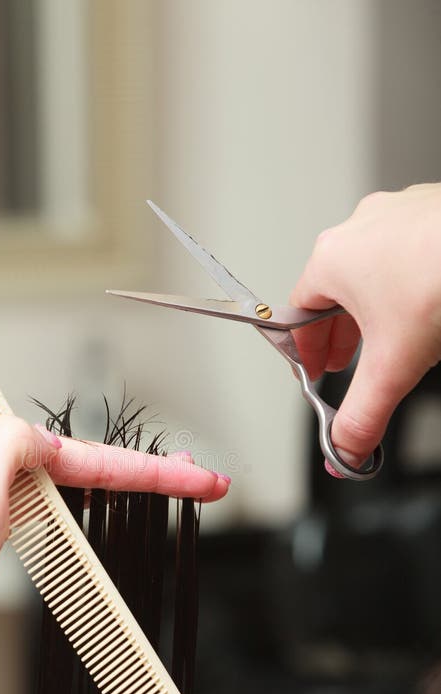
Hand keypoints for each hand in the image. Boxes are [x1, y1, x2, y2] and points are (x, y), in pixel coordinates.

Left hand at [0, 416, 227, 691]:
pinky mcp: (0, 531)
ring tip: (171, 484)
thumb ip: (14, 443)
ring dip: (129, 485)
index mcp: (1, 455)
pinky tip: (100, 504)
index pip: (96, 458)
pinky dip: (95, 504)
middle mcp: (0, 473)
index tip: (200, 477)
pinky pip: (62, 508)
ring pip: (81, 485)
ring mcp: (1, 503)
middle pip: (94, 465)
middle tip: (201, 481)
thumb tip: (47, 436)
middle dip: (152, 472)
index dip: (154, 469)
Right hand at [290, 183, 440, 466]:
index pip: (298, 313)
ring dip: (373, 307)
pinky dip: (406, 283)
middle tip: (348, 360)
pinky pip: (405, 253)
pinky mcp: (430, 211)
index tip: (315, 369)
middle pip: (333, 292)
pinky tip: (425, 306)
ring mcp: (396, 215)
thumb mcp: (393, 365)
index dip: (305, 350)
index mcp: (331, 260)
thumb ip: (362, 414)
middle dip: (340, 333)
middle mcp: (358, 230)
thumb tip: (343, 449)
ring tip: (390, 336)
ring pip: (371, 271)